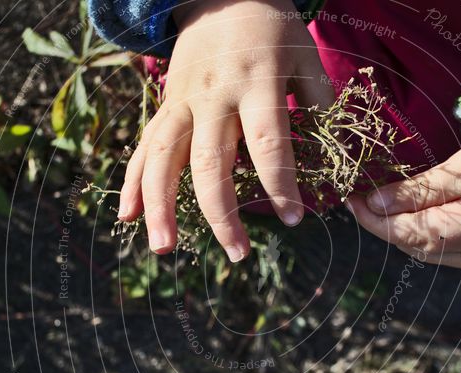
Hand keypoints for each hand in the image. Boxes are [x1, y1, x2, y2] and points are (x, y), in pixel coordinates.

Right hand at [118, 0, 332, 261]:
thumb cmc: (272, 29)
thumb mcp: (305, 57)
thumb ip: (318, 106)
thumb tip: (333, 163)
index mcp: (257, 82)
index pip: (268, 142)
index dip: (280, 184)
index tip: (295, 219)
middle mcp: (213, 95)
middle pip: (208, 161)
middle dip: (221, 213)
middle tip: (237, 254)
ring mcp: (182, 101)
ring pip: (162, 157)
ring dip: (160, 207)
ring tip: (163, 250)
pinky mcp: (165, 106)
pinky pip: (144, 145)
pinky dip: (132, 181)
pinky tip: (127, 216)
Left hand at [346, 133, 460, 268]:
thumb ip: (418, 190)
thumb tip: (374, 203)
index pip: (410, 233)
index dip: (376, 220)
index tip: (351, 200)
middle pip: (413, 245)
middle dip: (382, 224)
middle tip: (357, 199)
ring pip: (421, 249)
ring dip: (395, 228)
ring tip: (374, 204)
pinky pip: (435, 247)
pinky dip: (414, 231)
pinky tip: (402, 213)